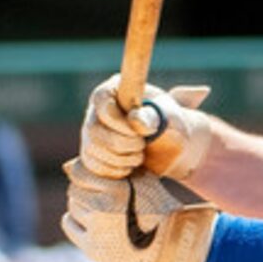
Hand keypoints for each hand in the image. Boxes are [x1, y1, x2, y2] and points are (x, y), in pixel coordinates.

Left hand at [60, 157, 216, 261]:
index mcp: (117, 192)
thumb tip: (73, 165)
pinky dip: (76, 220)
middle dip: (85, 189)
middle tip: (97, 192)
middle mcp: (103, 211)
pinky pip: (70, 225)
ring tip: (99, 207)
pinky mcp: (92, 249)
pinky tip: (90, 220)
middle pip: (75, 191)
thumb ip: (117, 170)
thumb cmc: (159, 209)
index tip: (91, 174)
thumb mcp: (144, 182)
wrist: (170, 247)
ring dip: (82, 204)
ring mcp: (96, 233)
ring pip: (73, 207)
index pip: (80, 174)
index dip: (84, 172)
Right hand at [79, 77, 215, 179]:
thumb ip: (152, 115)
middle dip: (121, 143)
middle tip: (142, 145)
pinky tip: (129, 167)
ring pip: (92, 149)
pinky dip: (114, 171)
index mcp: (114, 90)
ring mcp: (91, 132)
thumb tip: (136, 121)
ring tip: (139, 156)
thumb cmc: (169, 122)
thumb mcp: (168, 114)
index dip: (118, 120)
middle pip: (92, 129)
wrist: (171, 144)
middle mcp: (96, 110)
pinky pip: (93, 166)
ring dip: (119, 159)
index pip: (101, 99)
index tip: (140, 132)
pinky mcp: (92, 153)